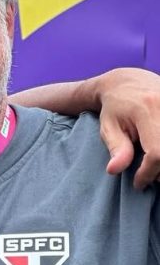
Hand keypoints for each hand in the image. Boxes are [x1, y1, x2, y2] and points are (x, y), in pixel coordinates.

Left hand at [94, 68, 159, 188]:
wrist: (128, 82)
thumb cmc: (115, 108)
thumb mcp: (109, 127)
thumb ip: (116, 148)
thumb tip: (114, 170)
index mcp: (147, 109)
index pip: (157, 152)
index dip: (149, 172)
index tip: (138, 182)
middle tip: (148, 175)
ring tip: (154, 164)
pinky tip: (159, 155)